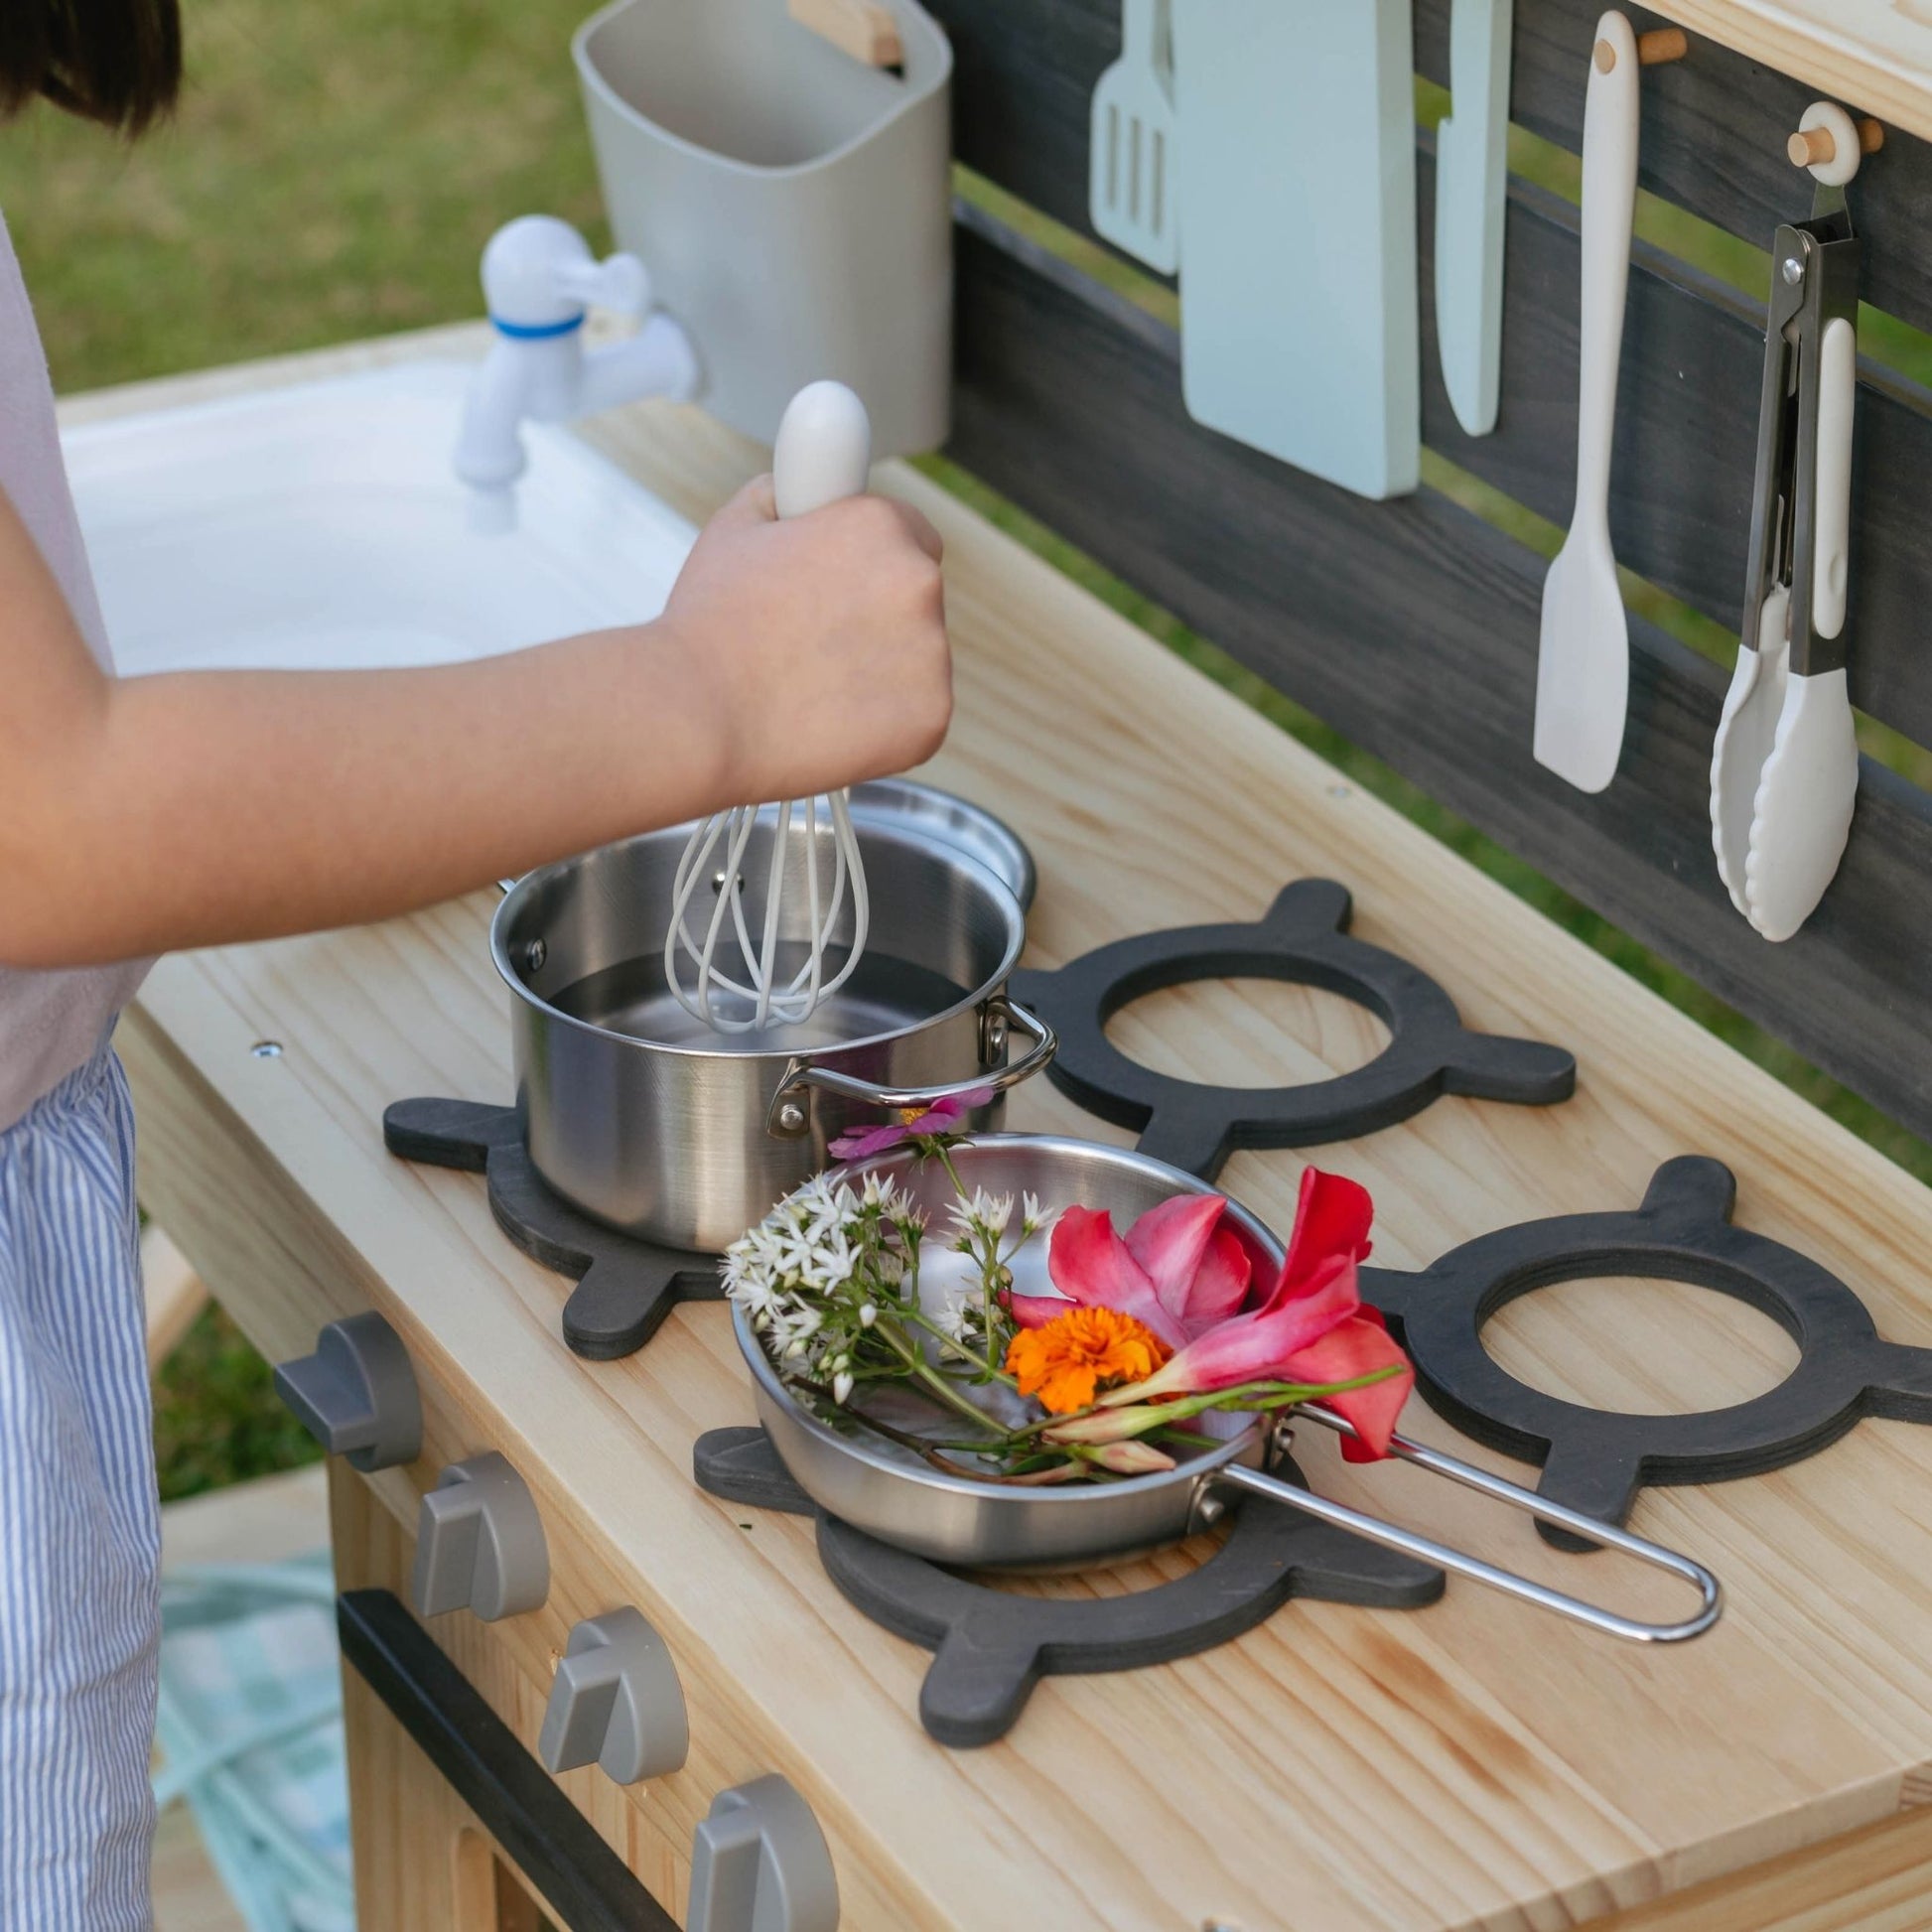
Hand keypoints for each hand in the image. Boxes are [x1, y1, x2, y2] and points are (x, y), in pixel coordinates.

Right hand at [661, 476, 951, 804]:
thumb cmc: (708, 626)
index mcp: (878, 525)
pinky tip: (830, 724)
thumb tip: (797, 492)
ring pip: (918, 660)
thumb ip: (782, 496)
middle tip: (814, 645)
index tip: (848, 588)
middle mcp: (919, 581)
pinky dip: (884, 725)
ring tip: (810, 688)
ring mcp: (932, 654)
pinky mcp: (931, 716)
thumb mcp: (735, 529)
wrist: (696, 716)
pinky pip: (917, 716)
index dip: (875, 561)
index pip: (914, 534)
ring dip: (880, 672)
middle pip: (917, 599)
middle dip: (877, 618)